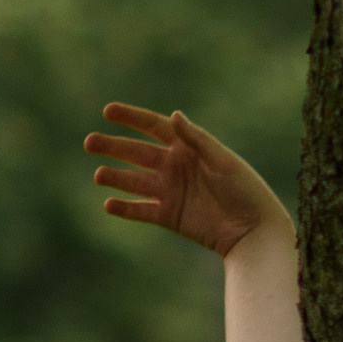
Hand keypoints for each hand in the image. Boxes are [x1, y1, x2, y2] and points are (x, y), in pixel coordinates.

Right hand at [86, 102, 288, 261]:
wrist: (253, 230)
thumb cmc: (244, 189)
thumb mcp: (221, 161)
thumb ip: (196, 139)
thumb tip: (174, 115)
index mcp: (188, 147)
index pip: (153, 127)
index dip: (131, 118)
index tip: (107, 110)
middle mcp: (175, 166)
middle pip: (136, 153)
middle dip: (113, 147)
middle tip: (89, 142)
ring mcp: (170, 191)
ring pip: (135, 181)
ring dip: (115, 177)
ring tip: (98, 175)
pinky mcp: (169, 216)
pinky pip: (141, 210)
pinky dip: (125, 208)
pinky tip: (109, 204)